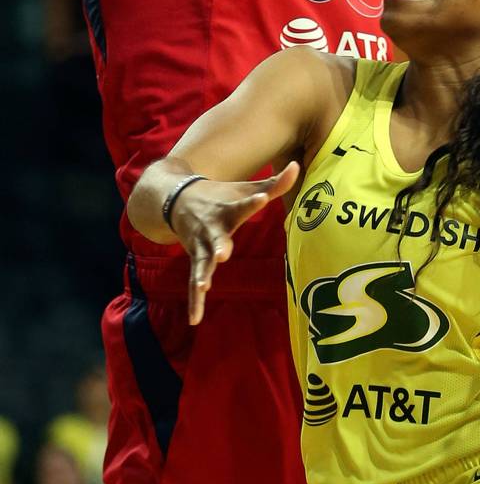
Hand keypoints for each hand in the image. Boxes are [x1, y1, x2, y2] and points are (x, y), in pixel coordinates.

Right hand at [169, 163, 300, 324]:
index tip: (263, 198)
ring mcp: (201, 246)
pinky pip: (193, 282)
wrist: (179, 198)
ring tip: (204, 286)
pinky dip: (194, 300)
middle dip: (219, 245)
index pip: (243, 205)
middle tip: (224, 253)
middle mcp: (212, 228)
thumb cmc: (223, 195)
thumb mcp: (246, 189)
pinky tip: (195, 318)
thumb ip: (274, 184)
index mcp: (228, 210)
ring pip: (202, 262)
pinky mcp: (195, 259)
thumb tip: (297, 165)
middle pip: (217, 237)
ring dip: (202, 274)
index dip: (253, 202)